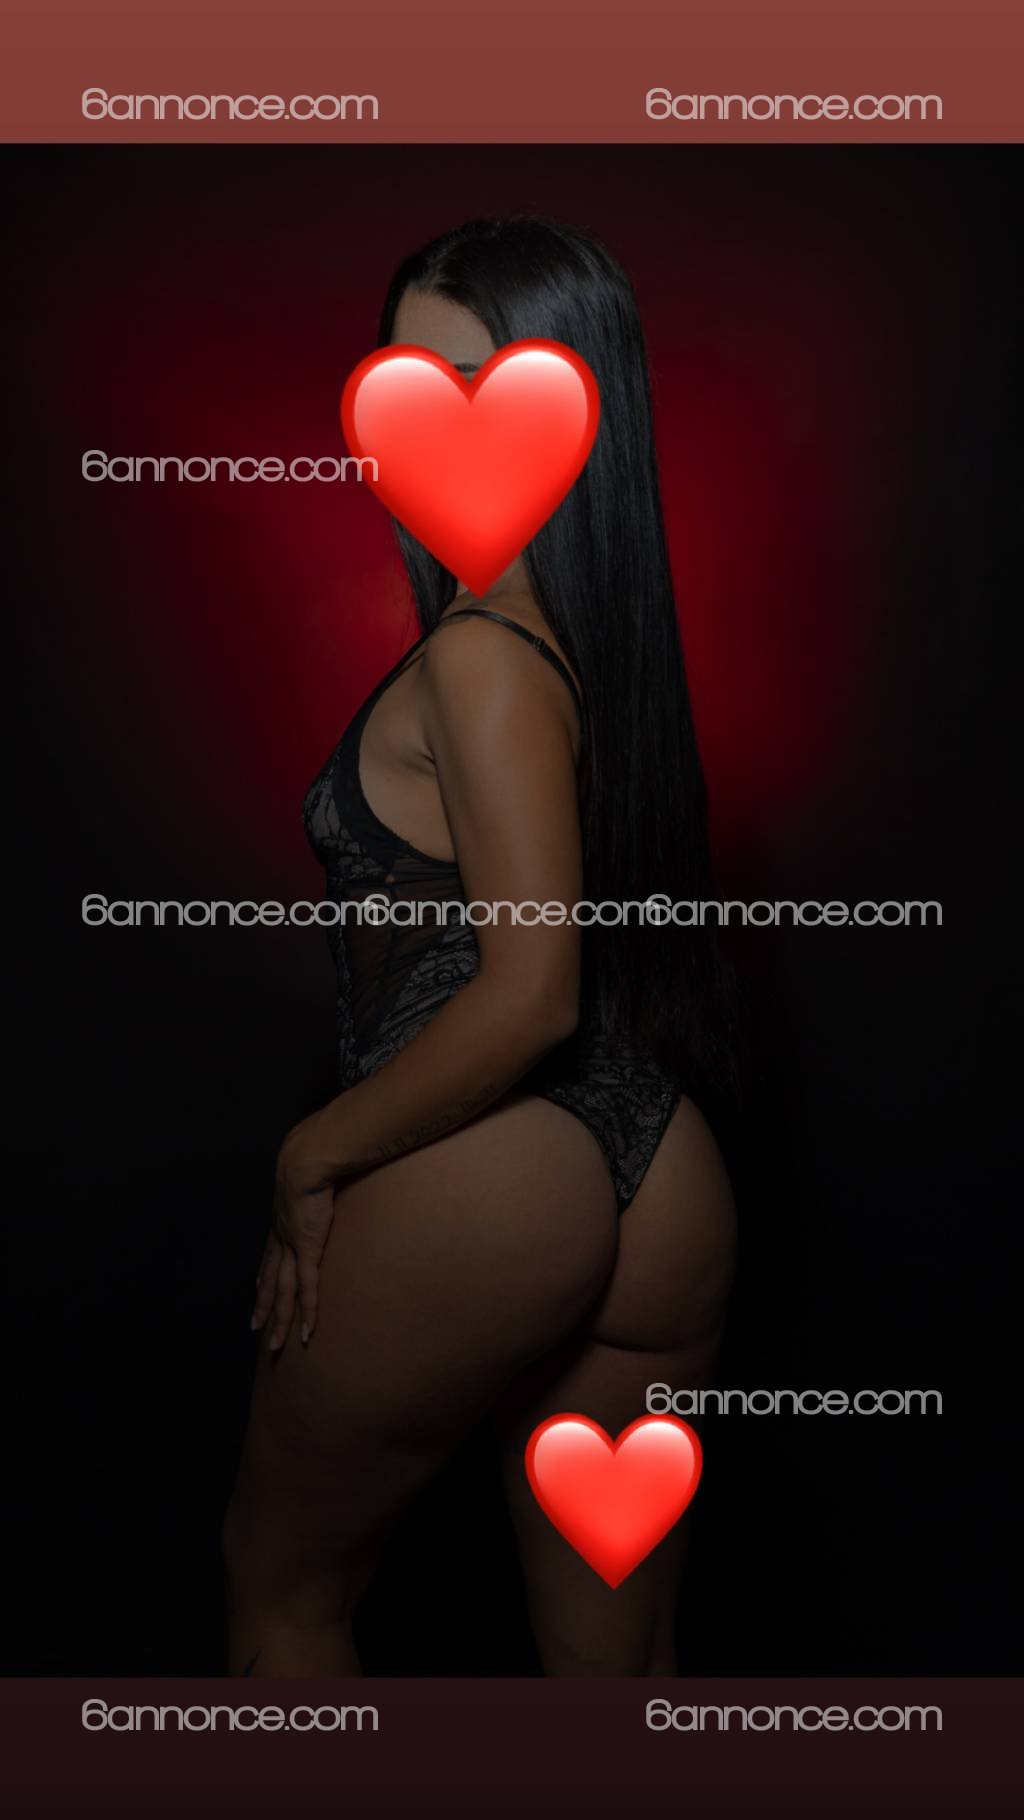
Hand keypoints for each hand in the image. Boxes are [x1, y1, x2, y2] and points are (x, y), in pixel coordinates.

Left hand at [251, 1111, 341, 1350]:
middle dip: (264, 1303)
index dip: (264, 1273)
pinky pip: (307, 1289)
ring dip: (279, 1319)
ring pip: (283, 1292)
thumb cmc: (313, 1156)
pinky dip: (306, 1312)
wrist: (308, 1157)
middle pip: (270, 1279)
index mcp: (282, 1219)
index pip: (270, 1254)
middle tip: (255, 1326)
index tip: (258, 1287)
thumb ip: (318, 1175)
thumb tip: (329, 1164)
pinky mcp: (306, 1249)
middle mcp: (281, 1236)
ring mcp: (291, 1246)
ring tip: (274, 1345)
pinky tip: (306, 1332)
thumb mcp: (312, 1170)